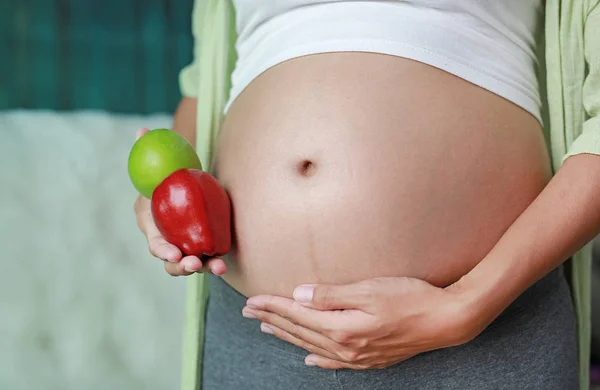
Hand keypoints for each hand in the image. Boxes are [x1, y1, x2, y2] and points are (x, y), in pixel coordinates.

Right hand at [133, 128, 226, 275]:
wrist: (183, 185)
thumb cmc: (166, 175)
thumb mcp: (157, 163)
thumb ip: (148, 150)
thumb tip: (142, 130)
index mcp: (152, 226)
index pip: (155, 244)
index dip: (162, 250)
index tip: (173, 254)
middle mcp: (167, 241)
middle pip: (171, 262)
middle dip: (182, 267)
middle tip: (195, 263)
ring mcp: (185, 247)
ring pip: (190, 265)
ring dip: (203, 269)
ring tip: (217, 268)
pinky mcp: (201, 247)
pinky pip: (206, 259)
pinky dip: (214, 263)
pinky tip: (224, 265)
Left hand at [242, 277, 478, 368]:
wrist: (446, 321)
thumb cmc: (410, 298)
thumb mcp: (368, 289)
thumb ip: (330, 295)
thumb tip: (298, 295)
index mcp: (341, 328)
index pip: (297, 315)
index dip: (272, 306)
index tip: (252, 300)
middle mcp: (345, 347)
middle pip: (299, 331)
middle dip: (272, 320)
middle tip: (250, 312)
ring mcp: (358, 356)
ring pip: (312, 345)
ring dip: (288, 336)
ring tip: (268, 329)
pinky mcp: (370, 358)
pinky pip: (334, 362)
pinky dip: (317, 358)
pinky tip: (309, 358)